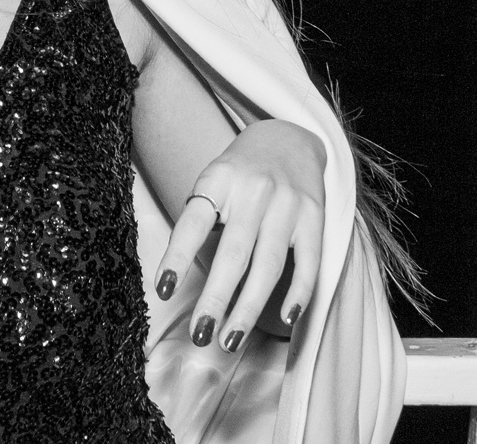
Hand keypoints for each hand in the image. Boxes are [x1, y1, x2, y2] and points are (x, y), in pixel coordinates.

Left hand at [153, 118, 326, 352]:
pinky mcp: (315, 217)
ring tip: (230, 339)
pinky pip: (309, 262)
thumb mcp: (213, 180)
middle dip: (216, 298)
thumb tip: (180, 275)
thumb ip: (201, 219)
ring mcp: (288, 204)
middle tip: (201, 334)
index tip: (162, 289)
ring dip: (249, 307)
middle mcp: (255, 191)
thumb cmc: (240, 172)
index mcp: (219, 180)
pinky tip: (285, 318)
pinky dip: (298, 293)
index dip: (177, 256)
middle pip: (234, 253)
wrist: (289, 137)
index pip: (194, 222)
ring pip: (269, 265)